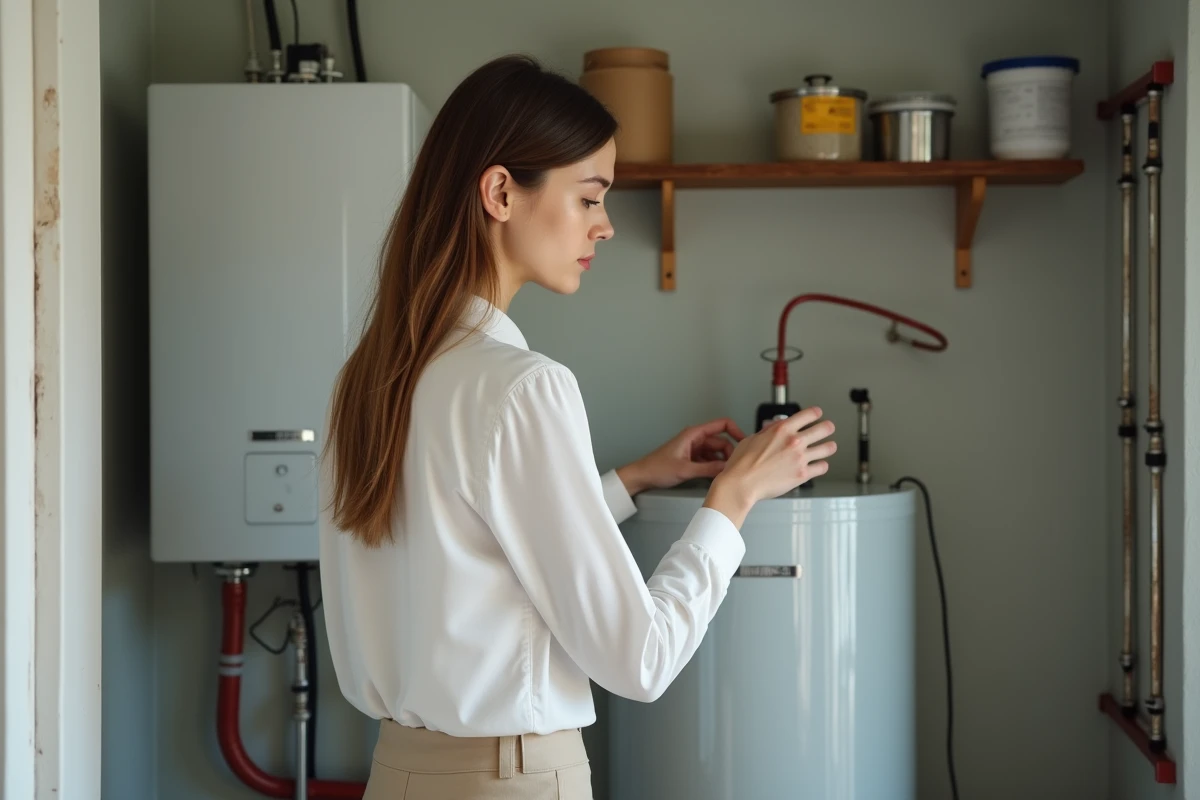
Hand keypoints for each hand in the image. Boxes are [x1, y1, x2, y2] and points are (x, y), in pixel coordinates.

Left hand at [616, 417, 746, 495]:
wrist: (642, 476)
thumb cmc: (656, 468)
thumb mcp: (685, 469)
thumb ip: (708, 468)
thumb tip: (727, 468)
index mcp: (694, 434)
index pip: (722, 425)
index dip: (736, 431)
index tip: (745, 442)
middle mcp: (695, 439)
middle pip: (721, 441)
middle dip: (730, 453)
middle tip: (734, 466)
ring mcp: (694, 448)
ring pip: (716, 452)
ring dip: (722, 461)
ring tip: (727, 473)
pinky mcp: (691, 458)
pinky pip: (709, 459)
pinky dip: (714, 466)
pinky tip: (716, 475)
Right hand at [703, 406, 835, 527]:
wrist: (742, 484)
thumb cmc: (742, 464)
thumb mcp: (752, 438)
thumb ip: (768, 431)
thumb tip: (776, 426)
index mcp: (782, 429)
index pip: (808, 414)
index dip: (815, 413)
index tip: (817, 414)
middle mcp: (794, 442)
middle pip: (824, 428)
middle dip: (827, 427)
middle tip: (828, 428)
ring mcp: (800, 458)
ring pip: (827, 448)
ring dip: (829, 446)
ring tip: (829, 447)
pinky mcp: (802, 474)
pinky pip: (822, 467)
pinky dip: (822, 466)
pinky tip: (819, 465)